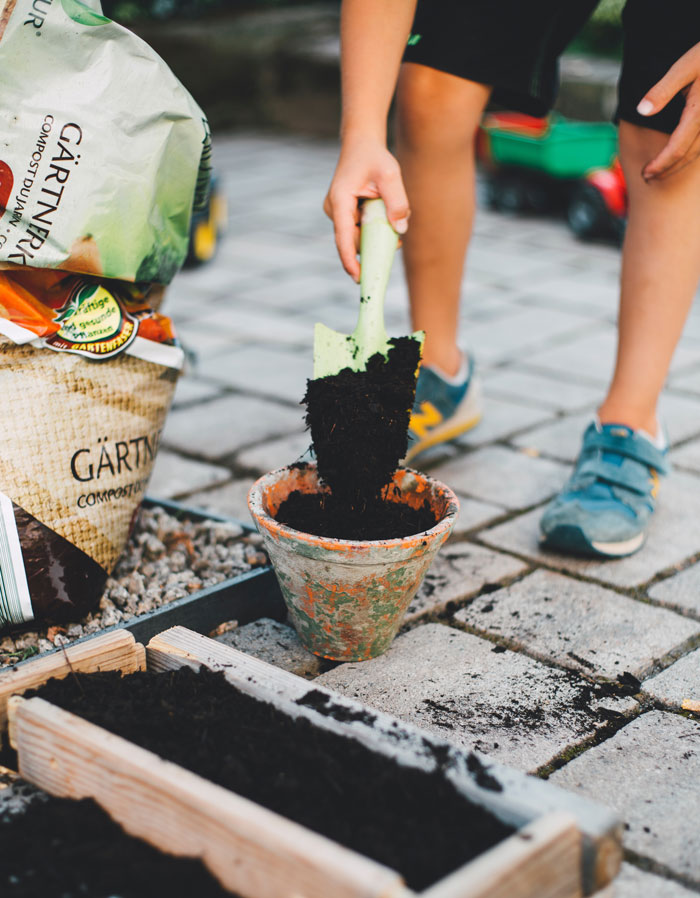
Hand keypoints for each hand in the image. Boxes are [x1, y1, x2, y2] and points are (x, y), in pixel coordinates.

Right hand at [323, 136, 409, 280]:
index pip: (343, 237)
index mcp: (339, 201)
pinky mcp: (344, 214)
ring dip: (375, 235)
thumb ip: (397, 201)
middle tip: (395, 243)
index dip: (350, 260)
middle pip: (352, 240)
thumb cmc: (374, 157)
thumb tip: (401, 229)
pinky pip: (358, 230)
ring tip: (392, 224)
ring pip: (357, 236)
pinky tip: (384, 219)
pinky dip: (372, 229)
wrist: (362, 144)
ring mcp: (337, 213)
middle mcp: (334, 210)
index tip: (359, 278)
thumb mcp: (390, 175)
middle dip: (372, 246)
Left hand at [637, 42, 699, 179]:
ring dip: (679, 165)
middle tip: (648, 178)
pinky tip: (682, 154)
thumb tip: (641, 111)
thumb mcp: (684, 67)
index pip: (677, 149)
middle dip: (667, 169)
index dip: (660, 165)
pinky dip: (692, 152)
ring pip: (699, 152)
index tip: (645, 174)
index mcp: (698, 113)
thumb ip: (662, 90)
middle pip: (688, 155)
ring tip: (661, 171)